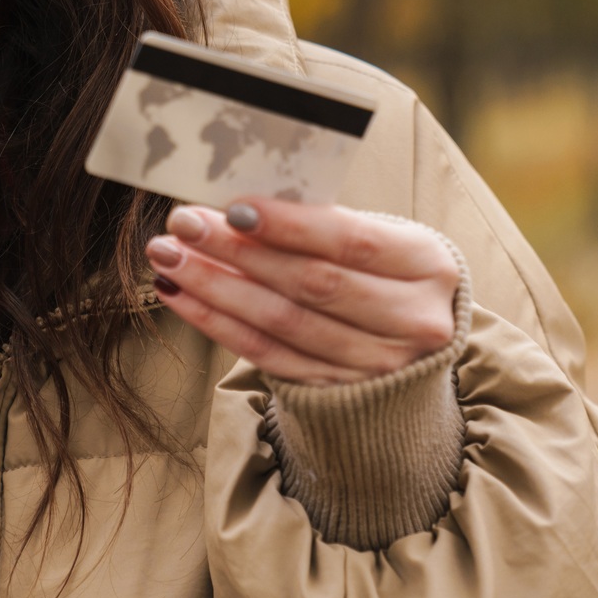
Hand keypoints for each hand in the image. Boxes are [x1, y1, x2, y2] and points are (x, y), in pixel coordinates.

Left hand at [145, 195, 459, 385]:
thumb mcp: (383, 239)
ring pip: (283, 323)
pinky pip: (266, 356)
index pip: (352, 242)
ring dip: (215, 288)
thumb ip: (325, 224)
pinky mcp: (338, 392)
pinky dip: (217, 324)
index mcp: (428, 266)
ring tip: (169, 256)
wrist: (415, 347)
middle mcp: (413, 321)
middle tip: (184, 224)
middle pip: (312, 284)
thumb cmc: (387, 273)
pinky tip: (180, 295)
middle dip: (238, 252)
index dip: (289, 225)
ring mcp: (378, 366)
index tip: (233, 206)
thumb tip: (239, 205)